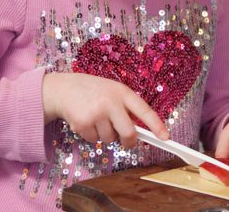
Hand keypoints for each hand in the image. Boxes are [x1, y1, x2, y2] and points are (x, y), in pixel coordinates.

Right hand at [41, 73, 168, 147]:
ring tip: (96, 119)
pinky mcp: (83, 123)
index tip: (165, 138)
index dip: (156, 125)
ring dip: (105, 135)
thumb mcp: (113, 91)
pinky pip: (95, 141)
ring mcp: (97, 113)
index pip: (144, 111)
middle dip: (129, 141)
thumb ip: (126, 107)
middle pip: (129, 133)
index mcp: (123, 92)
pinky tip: (86, 122)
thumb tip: (141, 132)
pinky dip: (92, 136)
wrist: (63, 89)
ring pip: (110, 139)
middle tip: (126, 141)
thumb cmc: (93, 91)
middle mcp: (111, 102)